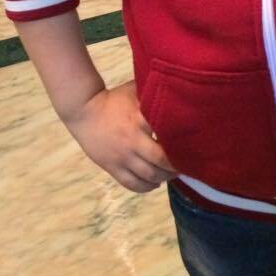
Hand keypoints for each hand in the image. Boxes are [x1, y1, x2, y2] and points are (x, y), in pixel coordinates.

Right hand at [63, 81, 177, 192]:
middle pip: (160, 161)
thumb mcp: (134, 90)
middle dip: (176, 165)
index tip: (191, 144)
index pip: (166, 135)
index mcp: (139, 119)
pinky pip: (132, 184)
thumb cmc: (114, 99)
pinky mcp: (112, 167)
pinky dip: (147, 187)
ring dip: (164, 177)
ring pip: (149, 176)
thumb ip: (153, 92)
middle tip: (186, 163)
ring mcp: (121, 157)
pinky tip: (155, 183)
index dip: (181, 142)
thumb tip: (177, 88)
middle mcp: (132, 140)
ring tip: (172, 173)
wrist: (83, 111)